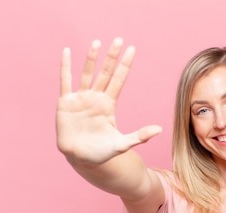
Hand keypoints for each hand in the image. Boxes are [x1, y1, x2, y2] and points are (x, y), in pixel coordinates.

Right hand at [56, 38, 161, 164]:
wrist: (80, 159)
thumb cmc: (101, 153)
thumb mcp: (122, 144)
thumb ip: (139, 136)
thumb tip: (160, 129)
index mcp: (108, 105)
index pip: (119, 80)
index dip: (124, 65)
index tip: (132, 49)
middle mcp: (95, 98)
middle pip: (105, 73)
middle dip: (112, 57)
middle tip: (118, 39)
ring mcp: (80, 99)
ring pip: (87, 74)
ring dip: (91, 59)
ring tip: (97, 43)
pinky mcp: (65, 103)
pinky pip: (65, 81)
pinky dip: (66, 67)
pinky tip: (67, 52)